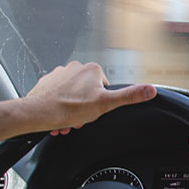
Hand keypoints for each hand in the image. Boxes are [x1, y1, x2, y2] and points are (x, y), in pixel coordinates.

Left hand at [22, 61, 155, 135]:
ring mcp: (60, 73)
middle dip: (84, 108)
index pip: (105, 88)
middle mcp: (75, 67)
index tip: (93, 111)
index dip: (100, 103)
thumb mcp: (105, 104)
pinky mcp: (48, 81)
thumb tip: (150, 90)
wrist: (37, 112)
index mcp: (92, 70)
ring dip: (71, 110)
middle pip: (88, 92)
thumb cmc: (68, 108)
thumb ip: (129, 96)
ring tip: (66, 120)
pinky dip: (59, 107)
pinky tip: (57, 116)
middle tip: (78, 118)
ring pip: (73, 95)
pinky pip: (58, 95)